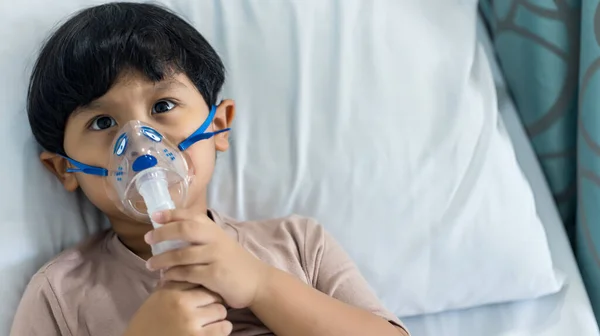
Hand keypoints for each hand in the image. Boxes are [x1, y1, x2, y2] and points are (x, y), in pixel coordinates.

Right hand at [123, 281, 231, 335]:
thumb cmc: (149, 322)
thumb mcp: (157, 298)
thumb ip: (172, 283)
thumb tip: (187, 265)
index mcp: (171, 292)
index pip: (198, 279)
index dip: (205, 285)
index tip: (205, 291)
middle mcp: (181, 304)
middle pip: (213, 294)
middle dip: (213, 301)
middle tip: (208, 308)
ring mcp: (190, 321)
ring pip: (221, 311)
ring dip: (217, 316)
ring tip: (209, 320)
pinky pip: (223, 328)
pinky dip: (222, 329)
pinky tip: (215, 329)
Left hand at [145, 209, 271, 308]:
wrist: (256, 281)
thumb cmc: (233, 262)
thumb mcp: (220, 242)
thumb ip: (200, 236)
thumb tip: (170, 231)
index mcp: (214, 229)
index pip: (190, 216)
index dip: (170, 214)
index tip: (154, 216)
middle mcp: (215, 239)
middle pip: (183, 230)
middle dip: (162, 233)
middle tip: (148, 239)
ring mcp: (215, 256)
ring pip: (181, 254)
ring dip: (161, 260)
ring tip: (150, 264)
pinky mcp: (214, 275)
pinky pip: (187, 273)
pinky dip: (172, 275)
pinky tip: (165, 277)